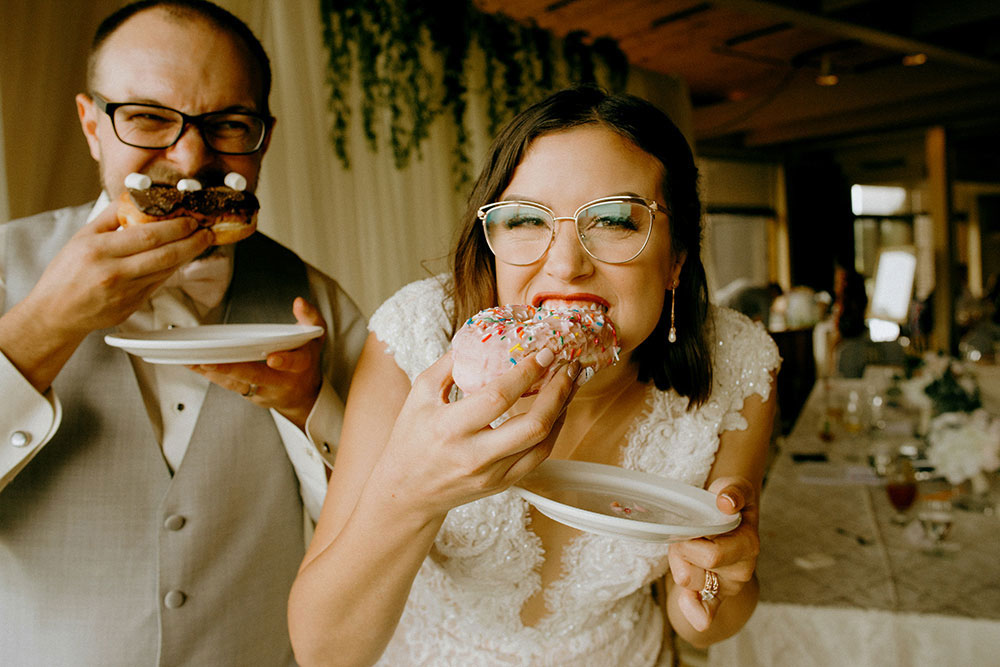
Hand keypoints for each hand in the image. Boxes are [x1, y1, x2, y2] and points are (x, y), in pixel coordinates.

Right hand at [0, 203, 212, 390]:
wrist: (56, 313)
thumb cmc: (66, 274)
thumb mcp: (82, 238)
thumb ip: (110, 217)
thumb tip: (135, 198)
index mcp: (99, 251)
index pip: (147, 236)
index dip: (175, 227)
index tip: (191, 220)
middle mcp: (114, 273)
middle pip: (164, 255)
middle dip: (192, 242)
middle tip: (207, 232)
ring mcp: (125, 293)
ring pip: (166, 271)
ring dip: (187, 256)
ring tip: (200, 242)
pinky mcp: (133, 307)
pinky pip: (159, 284)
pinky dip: (172, 270)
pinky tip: (180, 259)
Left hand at [188, 297, 324, 427]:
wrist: (302, 395)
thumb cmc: (306, 359)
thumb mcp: (315, 337)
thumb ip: (310, 318)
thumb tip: (299, 302)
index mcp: (300, 365)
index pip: (294, 363)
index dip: (284, 361)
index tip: (273, 358)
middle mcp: (281, 381)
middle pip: (257, 376)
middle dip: (233, 369)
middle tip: (211, 360)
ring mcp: (263, 390)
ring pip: (237, 382)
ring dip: (214, 372)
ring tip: (194, 360)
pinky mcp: (248, 393)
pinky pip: (227, 385)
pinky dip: (209, 375)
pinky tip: (193, 365)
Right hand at [366, 347, 580, 520]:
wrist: (407, 492)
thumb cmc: (411, 438)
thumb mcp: (419, 394)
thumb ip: (450, 364)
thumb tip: (482, 336)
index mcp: (450, 427)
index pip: (498, 397)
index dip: (526, 372)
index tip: (545, 351)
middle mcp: (474, 454)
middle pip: (533, 425)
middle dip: (558, 392)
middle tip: (569, 367)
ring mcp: (492, 473)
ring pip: (543, 443)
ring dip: (562, 410)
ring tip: (569, 384)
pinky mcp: (503, 484)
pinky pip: (539, 457)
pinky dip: (554, 431)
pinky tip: (557, 411)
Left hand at [667, 476, 759, 631]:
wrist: (728, 513)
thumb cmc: (728, 501)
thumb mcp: (733, 486)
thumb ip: (733, 491)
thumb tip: (726, 503)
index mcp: (747, 545)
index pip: (711, 556)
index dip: (689, 543)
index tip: (690, 527)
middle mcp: (741, 570)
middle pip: (691, 573)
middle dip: (678, 552)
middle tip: (685, 534)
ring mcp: (728, 585)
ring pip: (687, 584)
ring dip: (678, 564)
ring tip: (689, 546)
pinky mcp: (716, 594)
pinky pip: (706, 612)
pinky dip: (695, 612)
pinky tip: (686, 603)